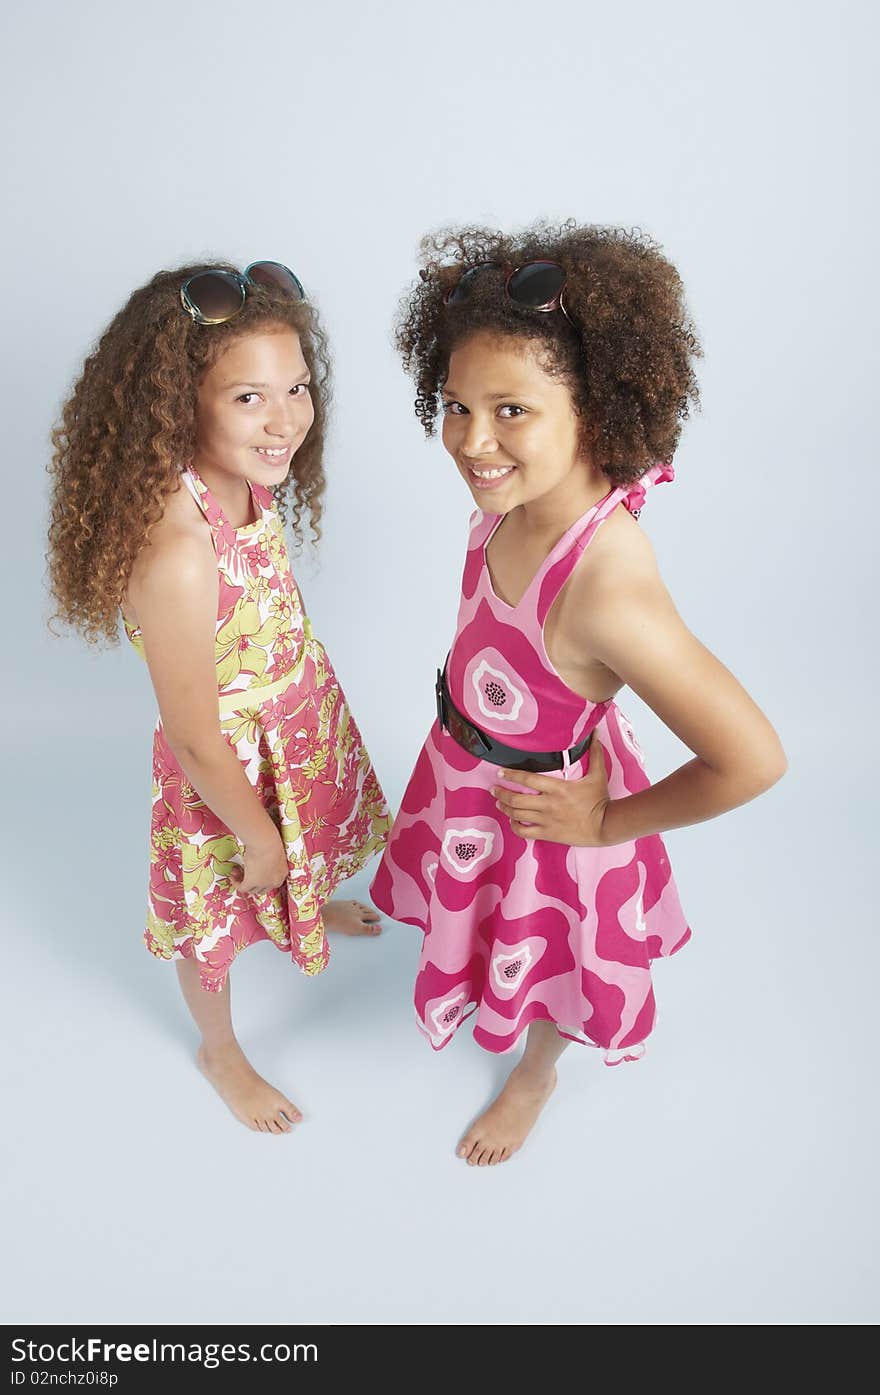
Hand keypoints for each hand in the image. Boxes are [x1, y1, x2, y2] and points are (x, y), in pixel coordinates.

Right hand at [231, 832, 287, 896]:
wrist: (266, 843)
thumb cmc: (270, 842)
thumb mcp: (272, 853)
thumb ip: (267, 860)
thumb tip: (259, 860)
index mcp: (282, 873)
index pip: (272, 882)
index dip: (261, 878)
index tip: (253, 871)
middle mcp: (275, 882)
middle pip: (262, 888)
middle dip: (251, 881)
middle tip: (244, 872)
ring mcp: (264, 884)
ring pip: (252, 889)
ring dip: (242, 881)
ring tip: (236, 871)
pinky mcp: (253, 883)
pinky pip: (242, 888)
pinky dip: (236, 883)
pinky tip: (233, 876)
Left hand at [492, 738, 611, 846]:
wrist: (606, 826)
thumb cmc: (600, 800)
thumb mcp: (598, 775)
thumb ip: (594, 753)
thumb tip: (595, 733)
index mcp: (558, 788)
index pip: (528, 779)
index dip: (511, 775)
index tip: (500, 773)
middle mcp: (549, 804)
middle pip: (516, 799)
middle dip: (501, 793)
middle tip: (494, 789)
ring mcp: (547, 821)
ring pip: (518, 815)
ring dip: (505, 808)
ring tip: (498, 803)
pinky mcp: (549, 834)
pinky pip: (525, 832)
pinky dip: (515, 826)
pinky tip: (513, 820)